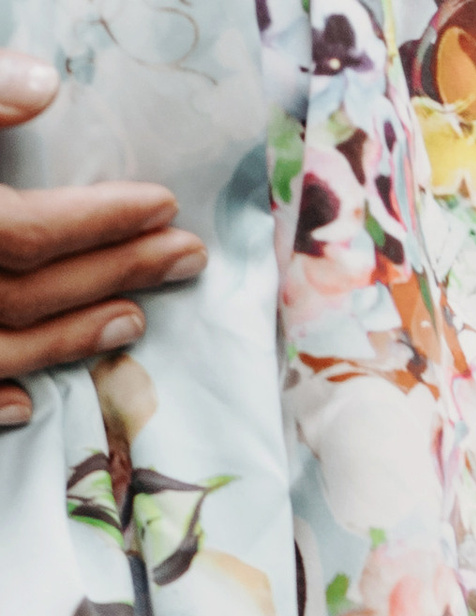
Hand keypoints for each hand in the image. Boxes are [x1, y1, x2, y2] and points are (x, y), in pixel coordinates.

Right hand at [0, 53, 205, 429]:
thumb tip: (46, 81)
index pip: (29, 230)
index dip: (100, 221)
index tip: (164, 206)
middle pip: (28, 291)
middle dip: (114, 273)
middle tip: (186, 259)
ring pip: (2, 347)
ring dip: (73, 338)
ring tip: (137, 321)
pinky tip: (30, 402)